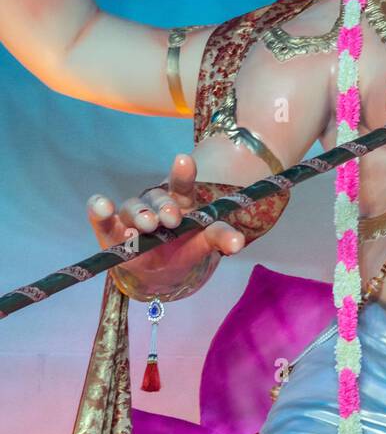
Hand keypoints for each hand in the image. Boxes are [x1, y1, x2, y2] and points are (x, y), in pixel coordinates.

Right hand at [88, 153, 244, 298]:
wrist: (160, 274)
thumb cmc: (183, 249)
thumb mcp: (203, 243)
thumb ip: (220, 238)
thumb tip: (239, 243)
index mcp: (179, 201)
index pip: (181, 184)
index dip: (182, 173)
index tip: (184, 160)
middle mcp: (154, 203)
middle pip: (157, 198)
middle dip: (165, 207)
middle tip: (172, 220)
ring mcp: (131, 216)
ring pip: (133, 207)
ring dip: (139, 214)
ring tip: (147, 225)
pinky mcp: (110, 231)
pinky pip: (102, 219)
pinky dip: (99, 211)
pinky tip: (100, 205)